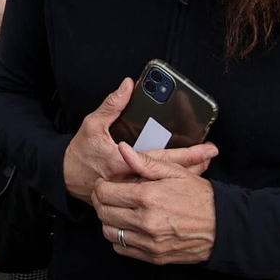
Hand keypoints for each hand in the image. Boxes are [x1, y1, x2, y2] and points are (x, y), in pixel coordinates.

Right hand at [63, 79, 217, 203]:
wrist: (66, 179)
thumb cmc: (80, 152)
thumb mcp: (92, 125)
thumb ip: (111, 106)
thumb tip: (128, 85)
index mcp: (122, 163)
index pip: (161, 159)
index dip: (187, 154)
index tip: (207, 148)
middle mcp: (130, 181)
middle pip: (168, 177)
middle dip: (194, 165)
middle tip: (213, 154)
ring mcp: (132, 190)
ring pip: (164, 185)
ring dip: (186, 176)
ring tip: (205, 164)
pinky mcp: (131, 194)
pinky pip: (156, 188)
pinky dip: (171, 182)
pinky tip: (184, 175)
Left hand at [94, 143, 216, 264]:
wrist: (222, 226)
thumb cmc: (199, 196)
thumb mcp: (175, 172)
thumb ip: (145, 162)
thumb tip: (122, 149)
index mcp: (147, 197)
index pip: (105, 193)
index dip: (101, 186)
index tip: (105, 184)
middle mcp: (145, 221)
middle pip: (103, 213)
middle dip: (101, 203)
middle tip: (108, 197)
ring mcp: (148, 242)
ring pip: (109, 232)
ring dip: (108, 221)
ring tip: (119, 211)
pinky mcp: (153, 256)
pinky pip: (122, 249)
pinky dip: (119, 238)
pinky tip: (128, 227)